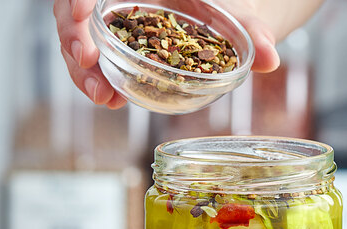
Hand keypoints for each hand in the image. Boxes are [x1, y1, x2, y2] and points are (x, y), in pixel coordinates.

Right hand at [53, 0, 279, 108]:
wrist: (231, 26)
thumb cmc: (231, 14)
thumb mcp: (242, 19)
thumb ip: (255, 34)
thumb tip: (272, 59)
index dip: (77, 0)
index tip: (80, 17)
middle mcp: (123, 1)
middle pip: (76, 13)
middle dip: (75, 41)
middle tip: (89, 69)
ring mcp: (119, 27)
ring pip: (82, 42)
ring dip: (84, 71)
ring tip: (104, 98)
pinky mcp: (121, 52)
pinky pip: (98, 64)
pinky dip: (99, 82)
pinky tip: (112, 101)